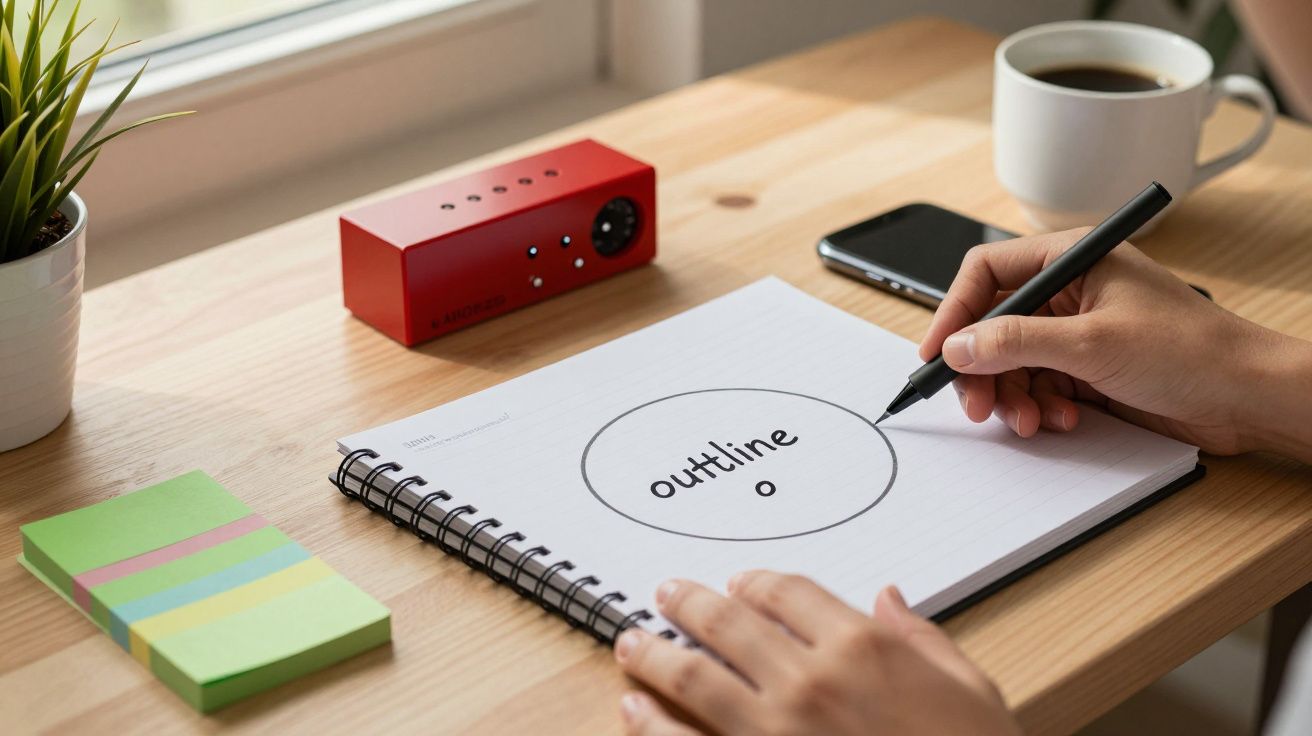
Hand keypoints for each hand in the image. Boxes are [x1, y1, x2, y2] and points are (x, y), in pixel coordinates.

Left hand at [613, 573, 1020, 735]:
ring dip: (654, 653)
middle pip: (728, 622)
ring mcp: (776, 730)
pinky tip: (633, 709)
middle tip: (665, 593)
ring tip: (630, 641)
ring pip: (694, 675)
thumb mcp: (968, 687)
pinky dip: (650, 723)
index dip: (754, 582)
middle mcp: (811, 680)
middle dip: (688, 603)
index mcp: (864, 647)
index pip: (788, 592)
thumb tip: (890, 597)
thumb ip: (921, 637)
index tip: (737, 582)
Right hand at [919, 228, 1311, 457]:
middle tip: (978, 406)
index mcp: (1071, 259)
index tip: (937, 352)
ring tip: (1032, 420)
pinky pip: (1036, 386)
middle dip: (982, 369)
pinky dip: (1039, 407)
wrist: (1248, 397)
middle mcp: (1069, 291)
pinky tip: (1063, 419)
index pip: (986, 273)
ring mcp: (1076, 331)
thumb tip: (959, 346)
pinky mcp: (1085, 368)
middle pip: (991, 326)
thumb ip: (1016, 342)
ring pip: (1010, 363)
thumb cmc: (1194, 351)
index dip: (954, 312)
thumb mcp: (1093, 344)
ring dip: (1013, 396)